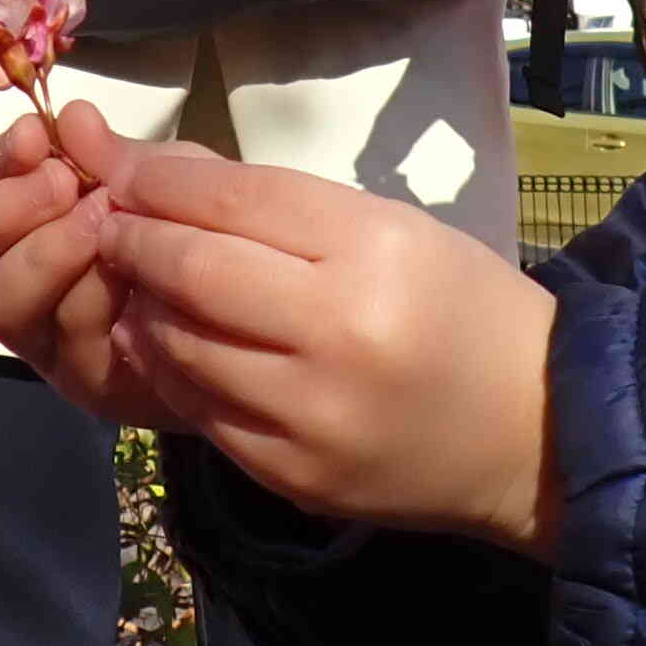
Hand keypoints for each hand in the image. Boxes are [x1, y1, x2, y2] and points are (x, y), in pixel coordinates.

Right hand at [0, 101, 193, 436]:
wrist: (263, 323)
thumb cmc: (209, 240)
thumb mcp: (173, 183)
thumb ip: (120, 157)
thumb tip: (72, 116)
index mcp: (38, 223)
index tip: (32, 135)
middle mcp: (29, 281)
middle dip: (10, 210)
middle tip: (64, 182)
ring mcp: (52, 338)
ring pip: (4, 302)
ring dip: (45, 254)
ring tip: (100, 223)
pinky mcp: (85, 380)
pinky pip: (63, 339)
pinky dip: (88, 297)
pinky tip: (127, 272)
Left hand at [97, 149, 561, 550]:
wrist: (536, 432)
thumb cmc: (463, 308)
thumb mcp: (391, 227)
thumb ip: (276, 204)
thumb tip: (159, 171)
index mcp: (372, 250)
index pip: (234, 200)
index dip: (161, 182)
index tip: (125, 173)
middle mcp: (338, 332)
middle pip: (192, 271)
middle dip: (134, 240)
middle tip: (109, 224)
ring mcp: (310, 414)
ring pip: (180, 346)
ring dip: (141, 307)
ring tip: (135, 285)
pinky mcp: (293, 474)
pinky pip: (200, 412)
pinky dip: (171, 371)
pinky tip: (168, 346)